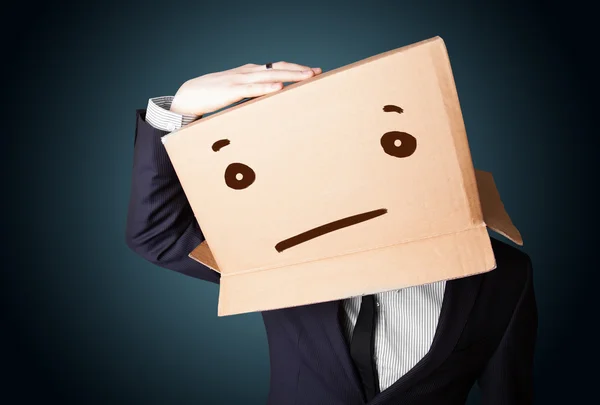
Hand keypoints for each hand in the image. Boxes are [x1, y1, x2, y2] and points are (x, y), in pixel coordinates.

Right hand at [170, 62, 321, 115]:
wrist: (190, 94)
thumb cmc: (215, 95)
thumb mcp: (238, 92)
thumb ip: (253, 95)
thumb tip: (269, 102)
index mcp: (251, 72)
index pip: (278, 67)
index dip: (296, 68)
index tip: (314, 72)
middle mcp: (248, 72)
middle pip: (279, 68)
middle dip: (300, 70)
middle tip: (318, 72)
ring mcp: (240, 80)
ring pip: (270, 75)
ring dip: (290, 75)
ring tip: (307, 77)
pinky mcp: (232, 90)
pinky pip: (252, 89)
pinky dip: (267, 87)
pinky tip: (279, 87)